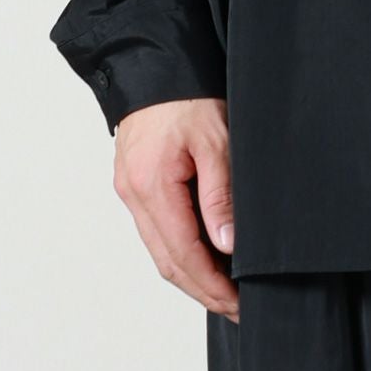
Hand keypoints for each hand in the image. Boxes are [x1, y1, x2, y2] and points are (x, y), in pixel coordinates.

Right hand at [113, 97, 239, 321]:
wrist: (155, 62)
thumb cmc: (187, 94)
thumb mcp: (216, 139)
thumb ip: (220, 194)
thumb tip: (226, 246)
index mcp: (151, 186)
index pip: (183, 254)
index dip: (212, 286)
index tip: (239, 304)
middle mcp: (134, 194)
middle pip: (167, 261)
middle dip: (203, 290)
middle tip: (237, 308)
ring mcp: (130, 190)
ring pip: (161, 249)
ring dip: (192, 273)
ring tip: (226, 289)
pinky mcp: (135, 182)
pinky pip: (157, 229)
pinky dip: (181, 249)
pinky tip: (206, 255)